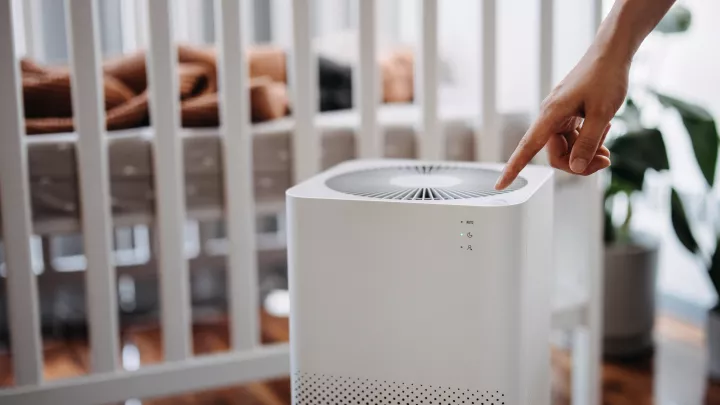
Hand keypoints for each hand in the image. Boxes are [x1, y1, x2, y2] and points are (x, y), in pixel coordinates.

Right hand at [494, 44, 628, 189]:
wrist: (611, 53)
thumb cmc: (606, 78)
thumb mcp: (602, 114)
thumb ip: (587, 143)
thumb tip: (575, 168)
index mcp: (551, 115)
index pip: (526, 148)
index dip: (513, 168)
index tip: (501, 186)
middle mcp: (550, 116)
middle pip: (555, 154)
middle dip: (578, 162)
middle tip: (605, 160)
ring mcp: (559, 115)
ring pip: (566, 147)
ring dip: (586, 152)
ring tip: (608, 149)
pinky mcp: (569, 113)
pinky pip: (573, 137)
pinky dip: (588, 141)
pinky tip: (605, 134)